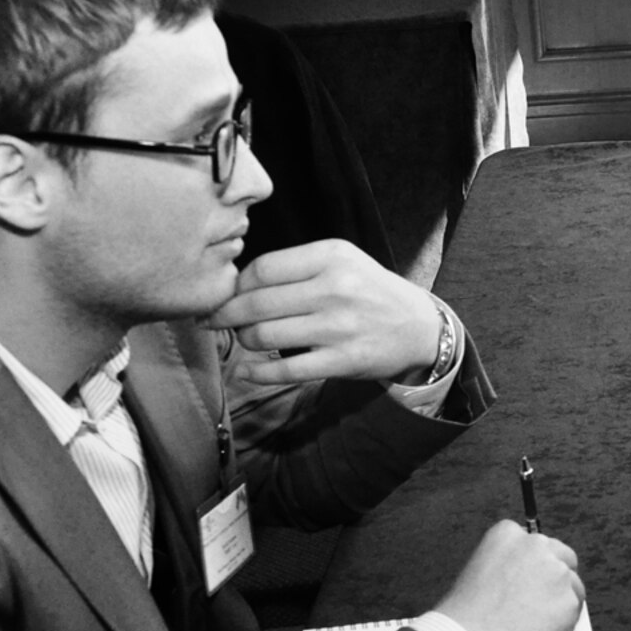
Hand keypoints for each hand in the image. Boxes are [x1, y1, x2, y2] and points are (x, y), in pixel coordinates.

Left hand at [204, 240, 442, 384]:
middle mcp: (334, 289)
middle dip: (225, 315)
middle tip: (212, 320)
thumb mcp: (342, 261)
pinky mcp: (342, 361)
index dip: (235, 285)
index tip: (225, 294)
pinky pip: (284, 370)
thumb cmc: (370, 291)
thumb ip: (296, 266)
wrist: (418, 327)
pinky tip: (247, 370)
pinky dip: (257, 373)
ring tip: (244, 339)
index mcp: (331, 256)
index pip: (263, 269)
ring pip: (264, 336)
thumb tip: (237, 284)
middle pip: (256, 303)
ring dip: (244, 340)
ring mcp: (338, 327)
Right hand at [433, 520, 584, 630]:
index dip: (535, 565)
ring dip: (561, 603)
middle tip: (544, 603)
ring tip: (536, 627)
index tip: (530, 581)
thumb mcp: (480, 572)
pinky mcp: (569, 600)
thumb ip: (509, 567)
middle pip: (563, 557)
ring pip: (573, 587)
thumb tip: (534, 582)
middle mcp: (536, 545)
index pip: (535, 543)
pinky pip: (574, 614)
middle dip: (557, 578)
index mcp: (508, 534)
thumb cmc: (466, 616)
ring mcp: (556, 571)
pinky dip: (563, 627)